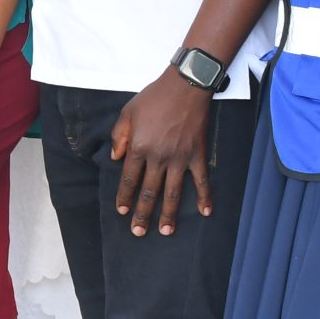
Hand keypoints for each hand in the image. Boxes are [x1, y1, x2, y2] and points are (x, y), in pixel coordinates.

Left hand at [111, 69, 214, 238]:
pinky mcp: (197, 154)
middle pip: (149, 191)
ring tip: (165, 231)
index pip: (128, 179)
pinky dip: (205, 197)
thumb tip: (115, 158)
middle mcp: (158, 157)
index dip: (124, 196)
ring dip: (168, 213)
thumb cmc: (154, 98)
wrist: (185, 86)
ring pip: (172, 192)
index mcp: (139, 147)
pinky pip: (202, 180)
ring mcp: (180, 158)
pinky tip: (205, 212)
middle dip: (143, 213)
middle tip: (138, 232)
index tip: (121, 211)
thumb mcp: (127, 113)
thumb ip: (119, 137)